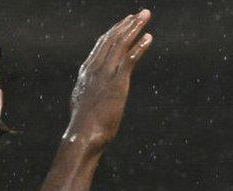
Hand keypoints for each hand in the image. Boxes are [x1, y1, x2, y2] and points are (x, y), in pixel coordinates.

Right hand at [65, 10, 152, 147]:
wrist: (83, 135)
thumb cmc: (84, 126)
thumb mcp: (83, 103)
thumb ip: (87, 92)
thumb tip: (85, 93)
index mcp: (87, 71)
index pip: (102, 45)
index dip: (114, 32)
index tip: (124, 23)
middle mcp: (96, 68)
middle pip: (112, 39)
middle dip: (127, 24)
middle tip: (140, 14)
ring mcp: (106, 74)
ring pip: (121, 44)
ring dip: (135, 28)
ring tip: (145, 17)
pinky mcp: (117, 82)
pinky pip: (130, 59)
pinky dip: (140, 46)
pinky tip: (149, 38)